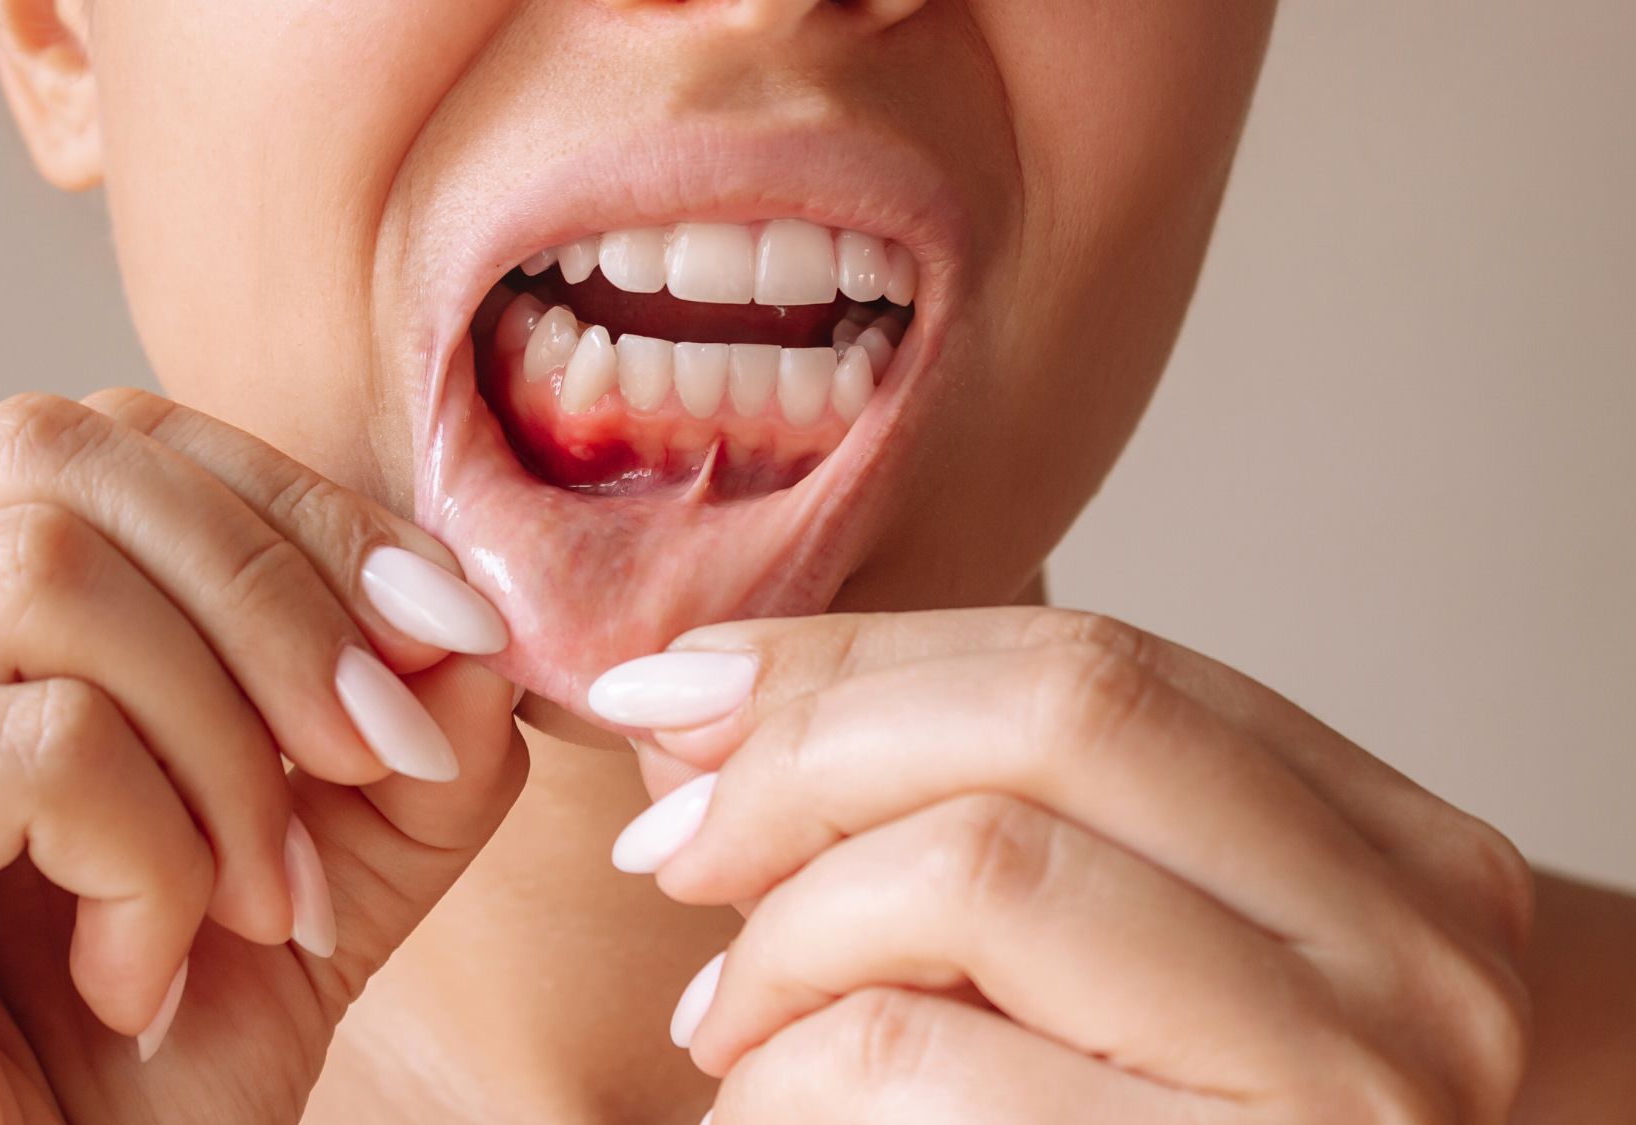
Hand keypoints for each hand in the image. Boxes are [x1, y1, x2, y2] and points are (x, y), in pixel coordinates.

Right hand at [0, 388, 526, 1123]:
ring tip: (252, 909)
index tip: (452, 641)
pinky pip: (30, 742)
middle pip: (69, 458)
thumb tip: (473, 624)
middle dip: (283, 610)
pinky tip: (133, 978)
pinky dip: (148, 860)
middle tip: (376, 766)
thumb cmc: (116, 1093)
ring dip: (223, 756)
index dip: (306, 518)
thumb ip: (402, 749)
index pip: (117, 442)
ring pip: (46, 576)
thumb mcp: (307, 886)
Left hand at [596, 608, 1533, 1122]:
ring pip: (978, 869)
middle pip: (1054, 719)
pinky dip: (785, 1068)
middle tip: (673, 847)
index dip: (855, 658)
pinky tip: (764, 1103)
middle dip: (810, 757)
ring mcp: (1347, 1086)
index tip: (674, 686)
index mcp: (1395, 857)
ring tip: (728, 1018)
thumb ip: (951, 815)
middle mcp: (1417, 957)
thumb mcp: (1087, 965)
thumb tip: (697, 699)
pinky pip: (914, 1055)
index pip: (1094, 665)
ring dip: (790, 932)